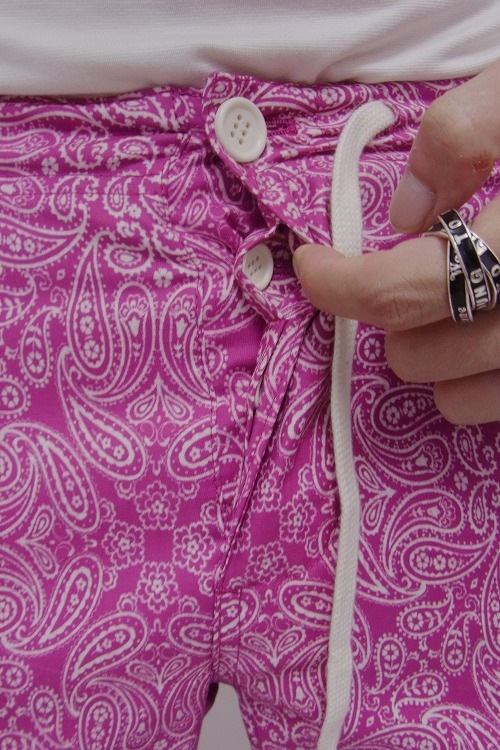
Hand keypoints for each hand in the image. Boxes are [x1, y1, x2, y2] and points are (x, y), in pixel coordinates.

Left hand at [293, 62, 499, 424]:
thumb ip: (465, 135)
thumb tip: (406, 215)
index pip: (408, 286)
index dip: (342, 284)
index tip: (313, 265)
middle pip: (424, 353)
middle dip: (391, 318)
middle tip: (405, 274)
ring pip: (456, 400)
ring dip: (430, 358)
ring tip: (450, 309)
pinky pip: (495, 413)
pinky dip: (473, 390)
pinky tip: (486, 342)